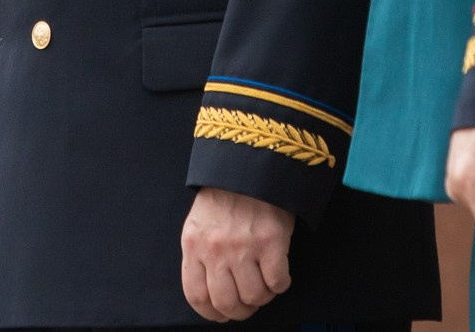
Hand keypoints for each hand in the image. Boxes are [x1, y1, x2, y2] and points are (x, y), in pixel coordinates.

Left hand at [179, 186, 294, 321]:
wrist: (252, 162)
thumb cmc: (226, 193)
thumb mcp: (201, 222)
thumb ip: (202, 253)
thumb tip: (214, 289)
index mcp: (194, 245)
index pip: (197, 297)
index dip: (212, 313)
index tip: (223, 314)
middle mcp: (216, 250)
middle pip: (226, 303)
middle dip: (240, 310)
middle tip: (248, 303)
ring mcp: (243, 247)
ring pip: (254, 297)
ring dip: (263, 296)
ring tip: (265, 283)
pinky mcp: (271, 242)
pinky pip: (277, 283)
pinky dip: (280, 284)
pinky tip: (279, 271)